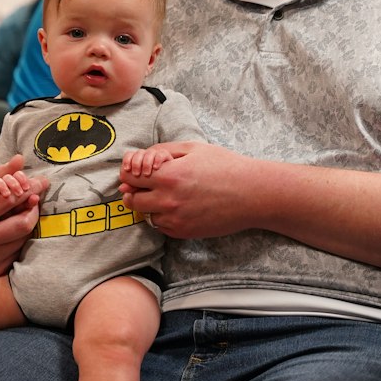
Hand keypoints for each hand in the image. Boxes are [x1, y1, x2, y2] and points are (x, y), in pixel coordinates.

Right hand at [0, 154, 48, 274]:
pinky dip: (21, 237)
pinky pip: (19, 251)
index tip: (38, 182)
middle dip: (33, 207)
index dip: (28, 189)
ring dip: (28, 221)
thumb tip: (20, 159)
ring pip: (24, 237)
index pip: (9, 200)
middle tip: (35, 197)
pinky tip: (14, 228)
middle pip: (22, 223)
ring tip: (23, 211)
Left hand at [119, 141, 256, 238]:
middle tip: (149, 185)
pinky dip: (164, 217)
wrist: (252, 194)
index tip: (138, 172)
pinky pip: (161, 227)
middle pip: (131, 200)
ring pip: (146, 215)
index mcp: (168, 175)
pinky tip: (181, 206)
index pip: (128, 178)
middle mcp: (168, 200)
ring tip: (170, 195)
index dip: (130, 173)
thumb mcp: (192, 148)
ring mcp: (175, 219)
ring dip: (151, 205)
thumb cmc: (225, 166)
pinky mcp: (184, 232)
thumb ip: (160, 152)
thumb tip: (135, 162)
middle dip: (135, 191)